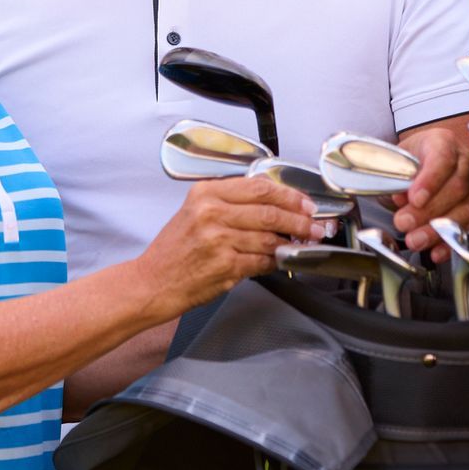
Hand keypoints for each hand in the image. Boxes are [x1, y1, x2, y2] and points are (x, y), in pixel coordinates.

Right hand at [140, 175, 319, 314]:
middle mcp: (212, 213)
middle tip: (316, 225)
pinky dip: (276, 261)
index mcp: (206, 194)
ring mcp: (219, 240)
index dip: (289, 195)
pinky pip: (262, 260)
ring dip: (293, 242)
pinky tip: (281, 260)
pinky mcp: (226, 266)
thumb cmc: (174, 250)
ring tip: (305, 244)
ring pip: (270, 237)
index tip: (305, 203)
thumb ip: (230, 203)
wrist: (152, 282)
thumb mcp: (195, 212)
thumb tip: (274, 203)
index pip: (259, 187)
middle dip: (300, 220)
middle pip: (270, 211)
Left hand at [390, 117, 468, 260]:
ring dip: (439, 230)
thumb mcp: (400, 161)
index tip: (414, 198)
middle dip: (429, 210)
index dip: (430, 180)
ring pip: (466, 209)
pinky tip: (437, 252)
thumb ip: (399, 177)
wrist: (424, 161)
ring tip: (416, 240)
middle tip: (404, 223)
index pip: (442, 158)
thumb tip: (401, 198)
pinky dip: (451, 243)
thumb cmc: (413, 160)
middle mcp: (466, 162)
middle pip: (456, 187)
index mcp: (444, 142)